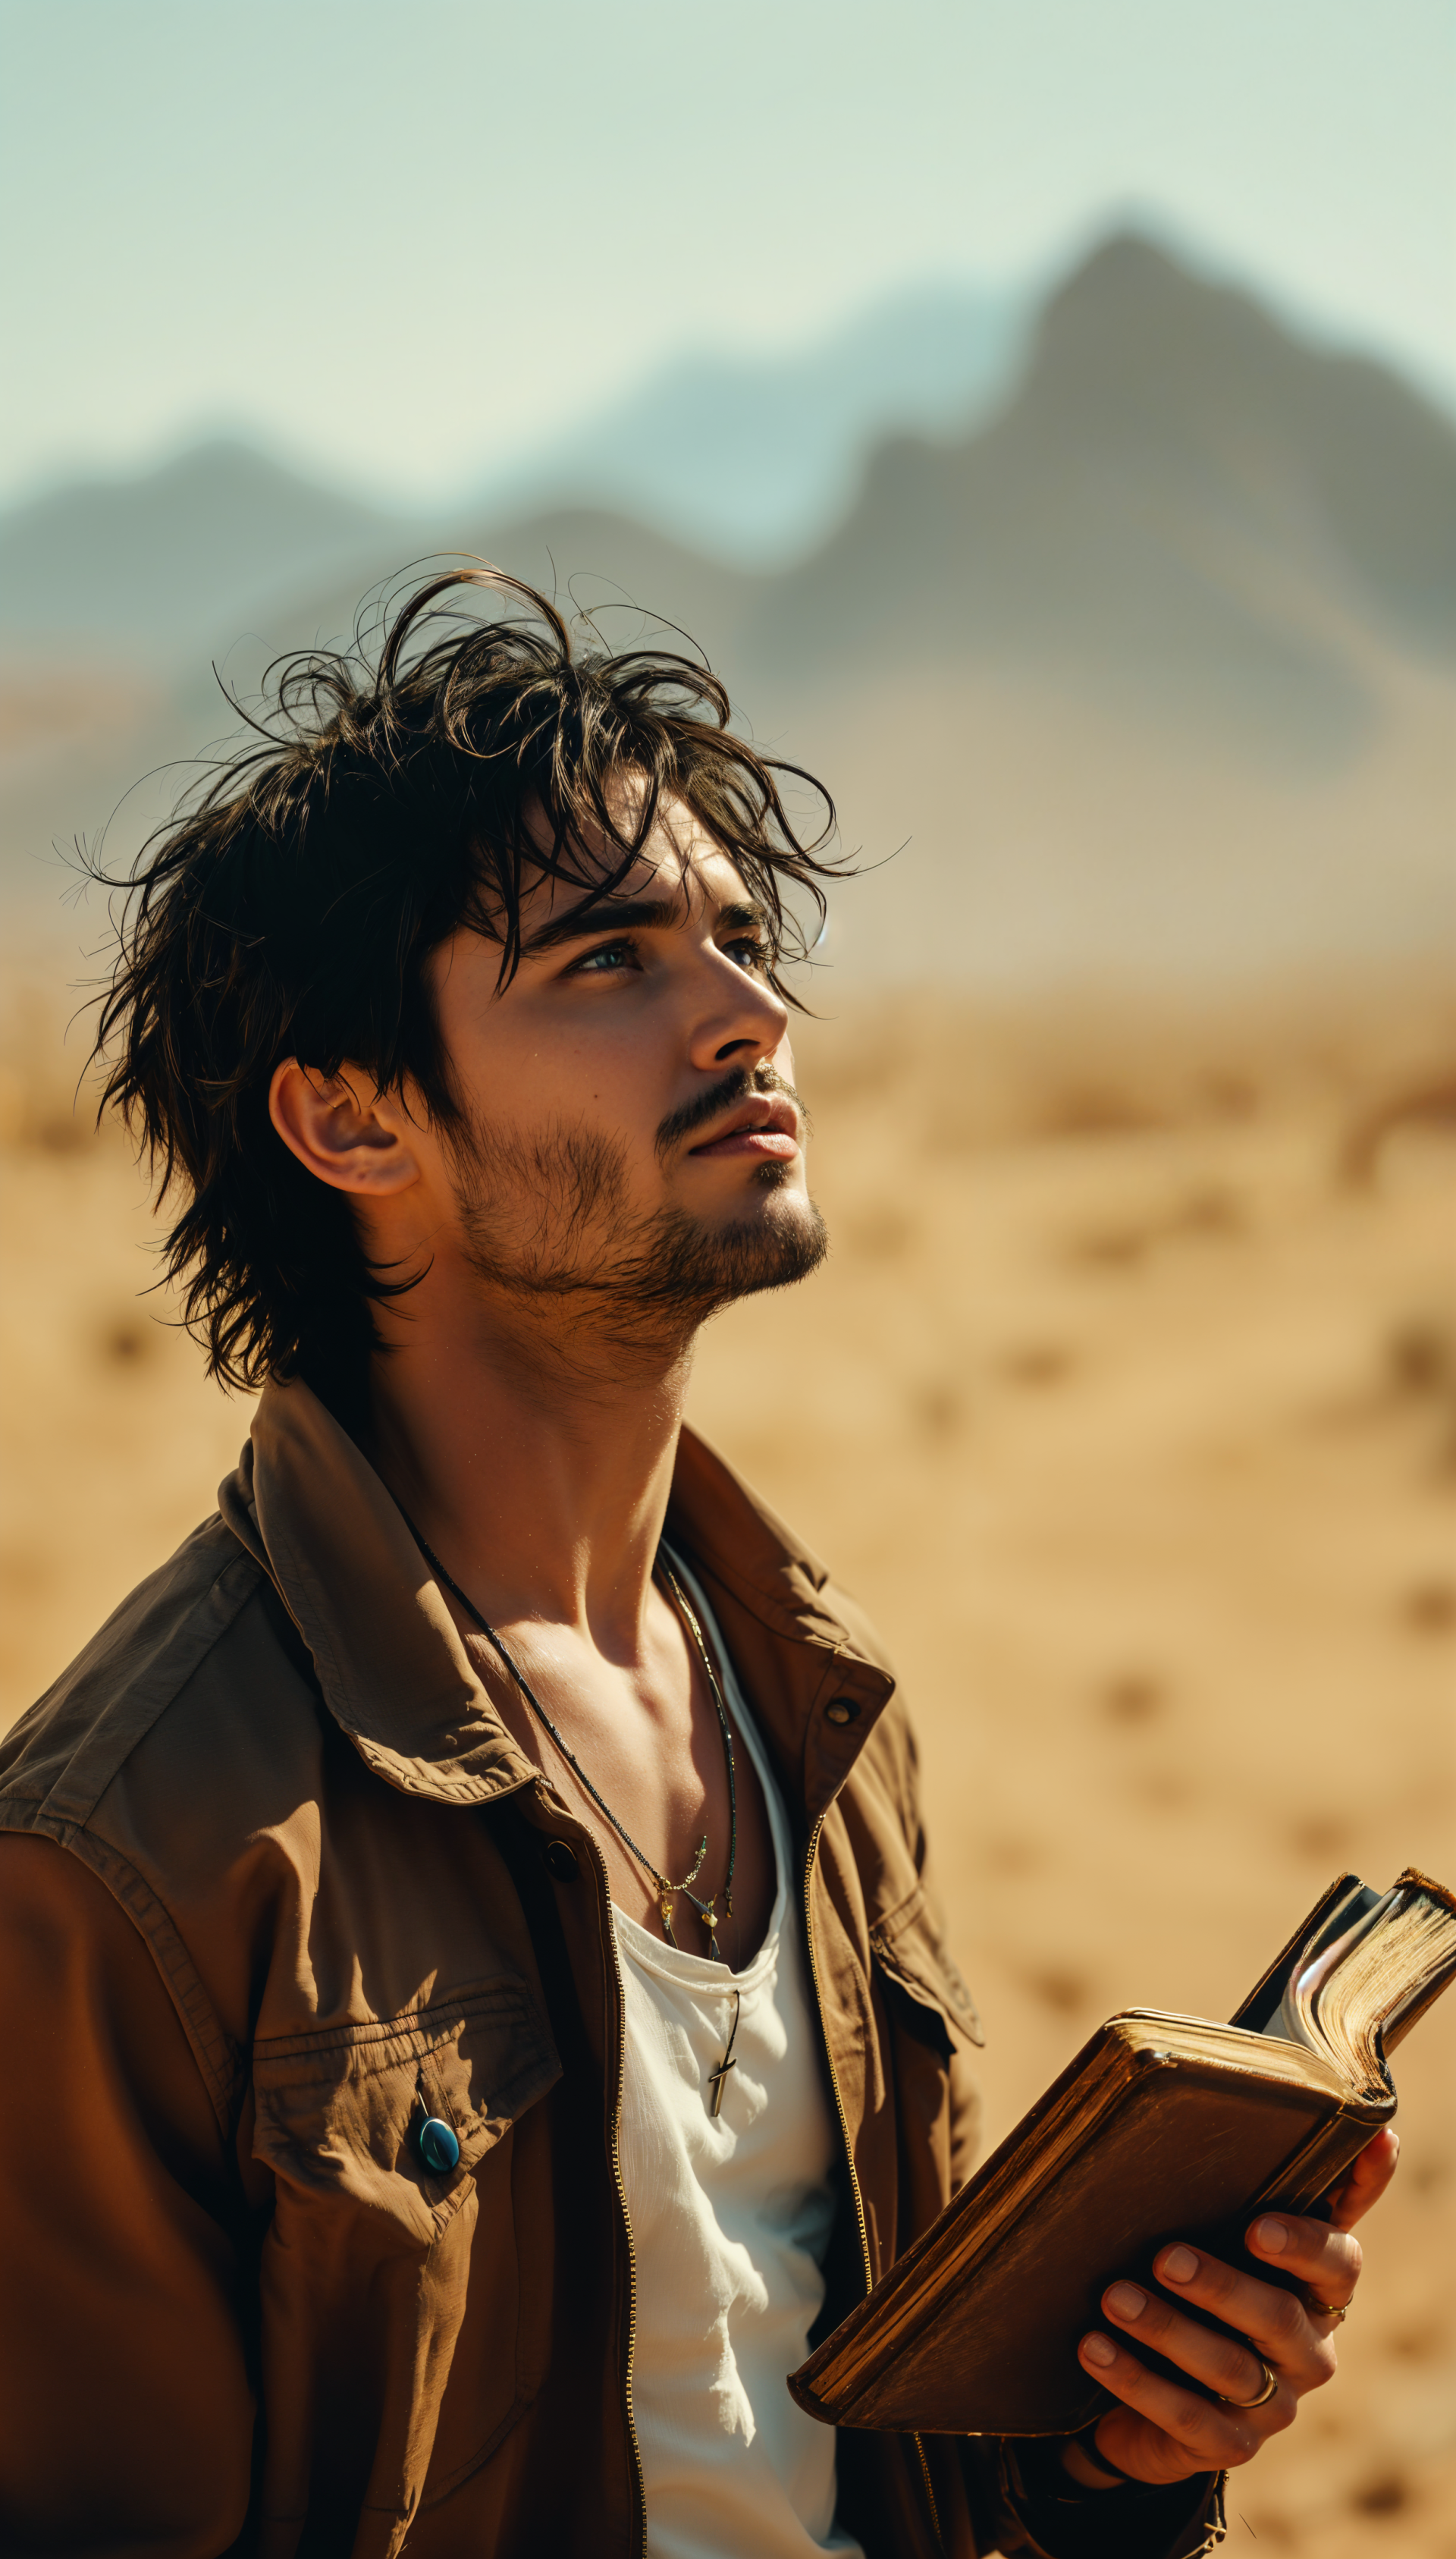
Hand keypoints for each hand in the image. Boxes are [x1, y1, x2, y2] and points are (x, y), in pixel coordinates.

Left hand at [1060, 2127, 1398, 2491]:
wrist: (1137, 2387)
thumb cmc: (1180, 2280)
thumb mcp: (1203, 2228)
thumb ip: (1227, 2178)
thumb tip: (1213, 2088)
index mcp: (1313, 2284)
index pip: (1340, 2253)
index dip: (1321, 2229)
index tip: (1266, 2217)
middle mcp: (1308, 2343)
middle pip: (1284, 2315)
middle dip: (1224, 2285)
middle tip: (1165, 2255)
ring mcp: (1275, 2401)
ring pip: (1232, 2368)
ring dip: (1168, 2331)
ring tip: (1113, 2297)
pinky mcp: (1229, 2445)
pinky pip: (1190, 2418)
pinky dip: (1137, 2381)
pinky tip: (1094, 2347)